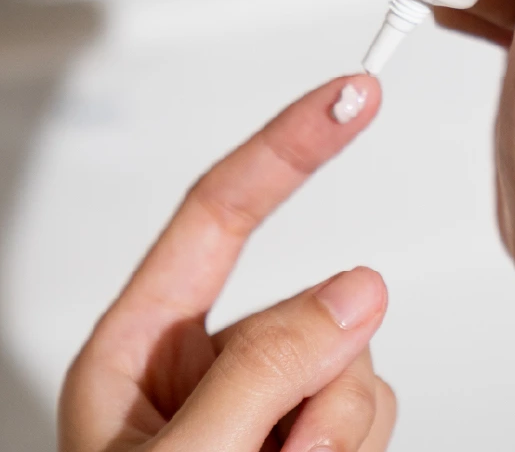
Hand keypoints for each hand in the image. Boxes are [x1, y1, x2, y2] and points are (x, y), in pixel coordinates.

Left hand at [60, 76, 395, 451]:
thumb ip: (264, 369)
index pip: (221, 210)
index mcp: (143, 347)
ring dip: (343, 425)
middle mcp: (205, 366)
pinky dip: (359, 445)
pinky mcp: (306, 432)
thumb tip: (358, 291)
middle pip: (313, 303)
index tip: (348, 98)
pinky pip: (371, 409)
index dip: (287, 145)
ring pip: (355, 359)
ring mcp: (262, 402)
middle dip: (324, 374)